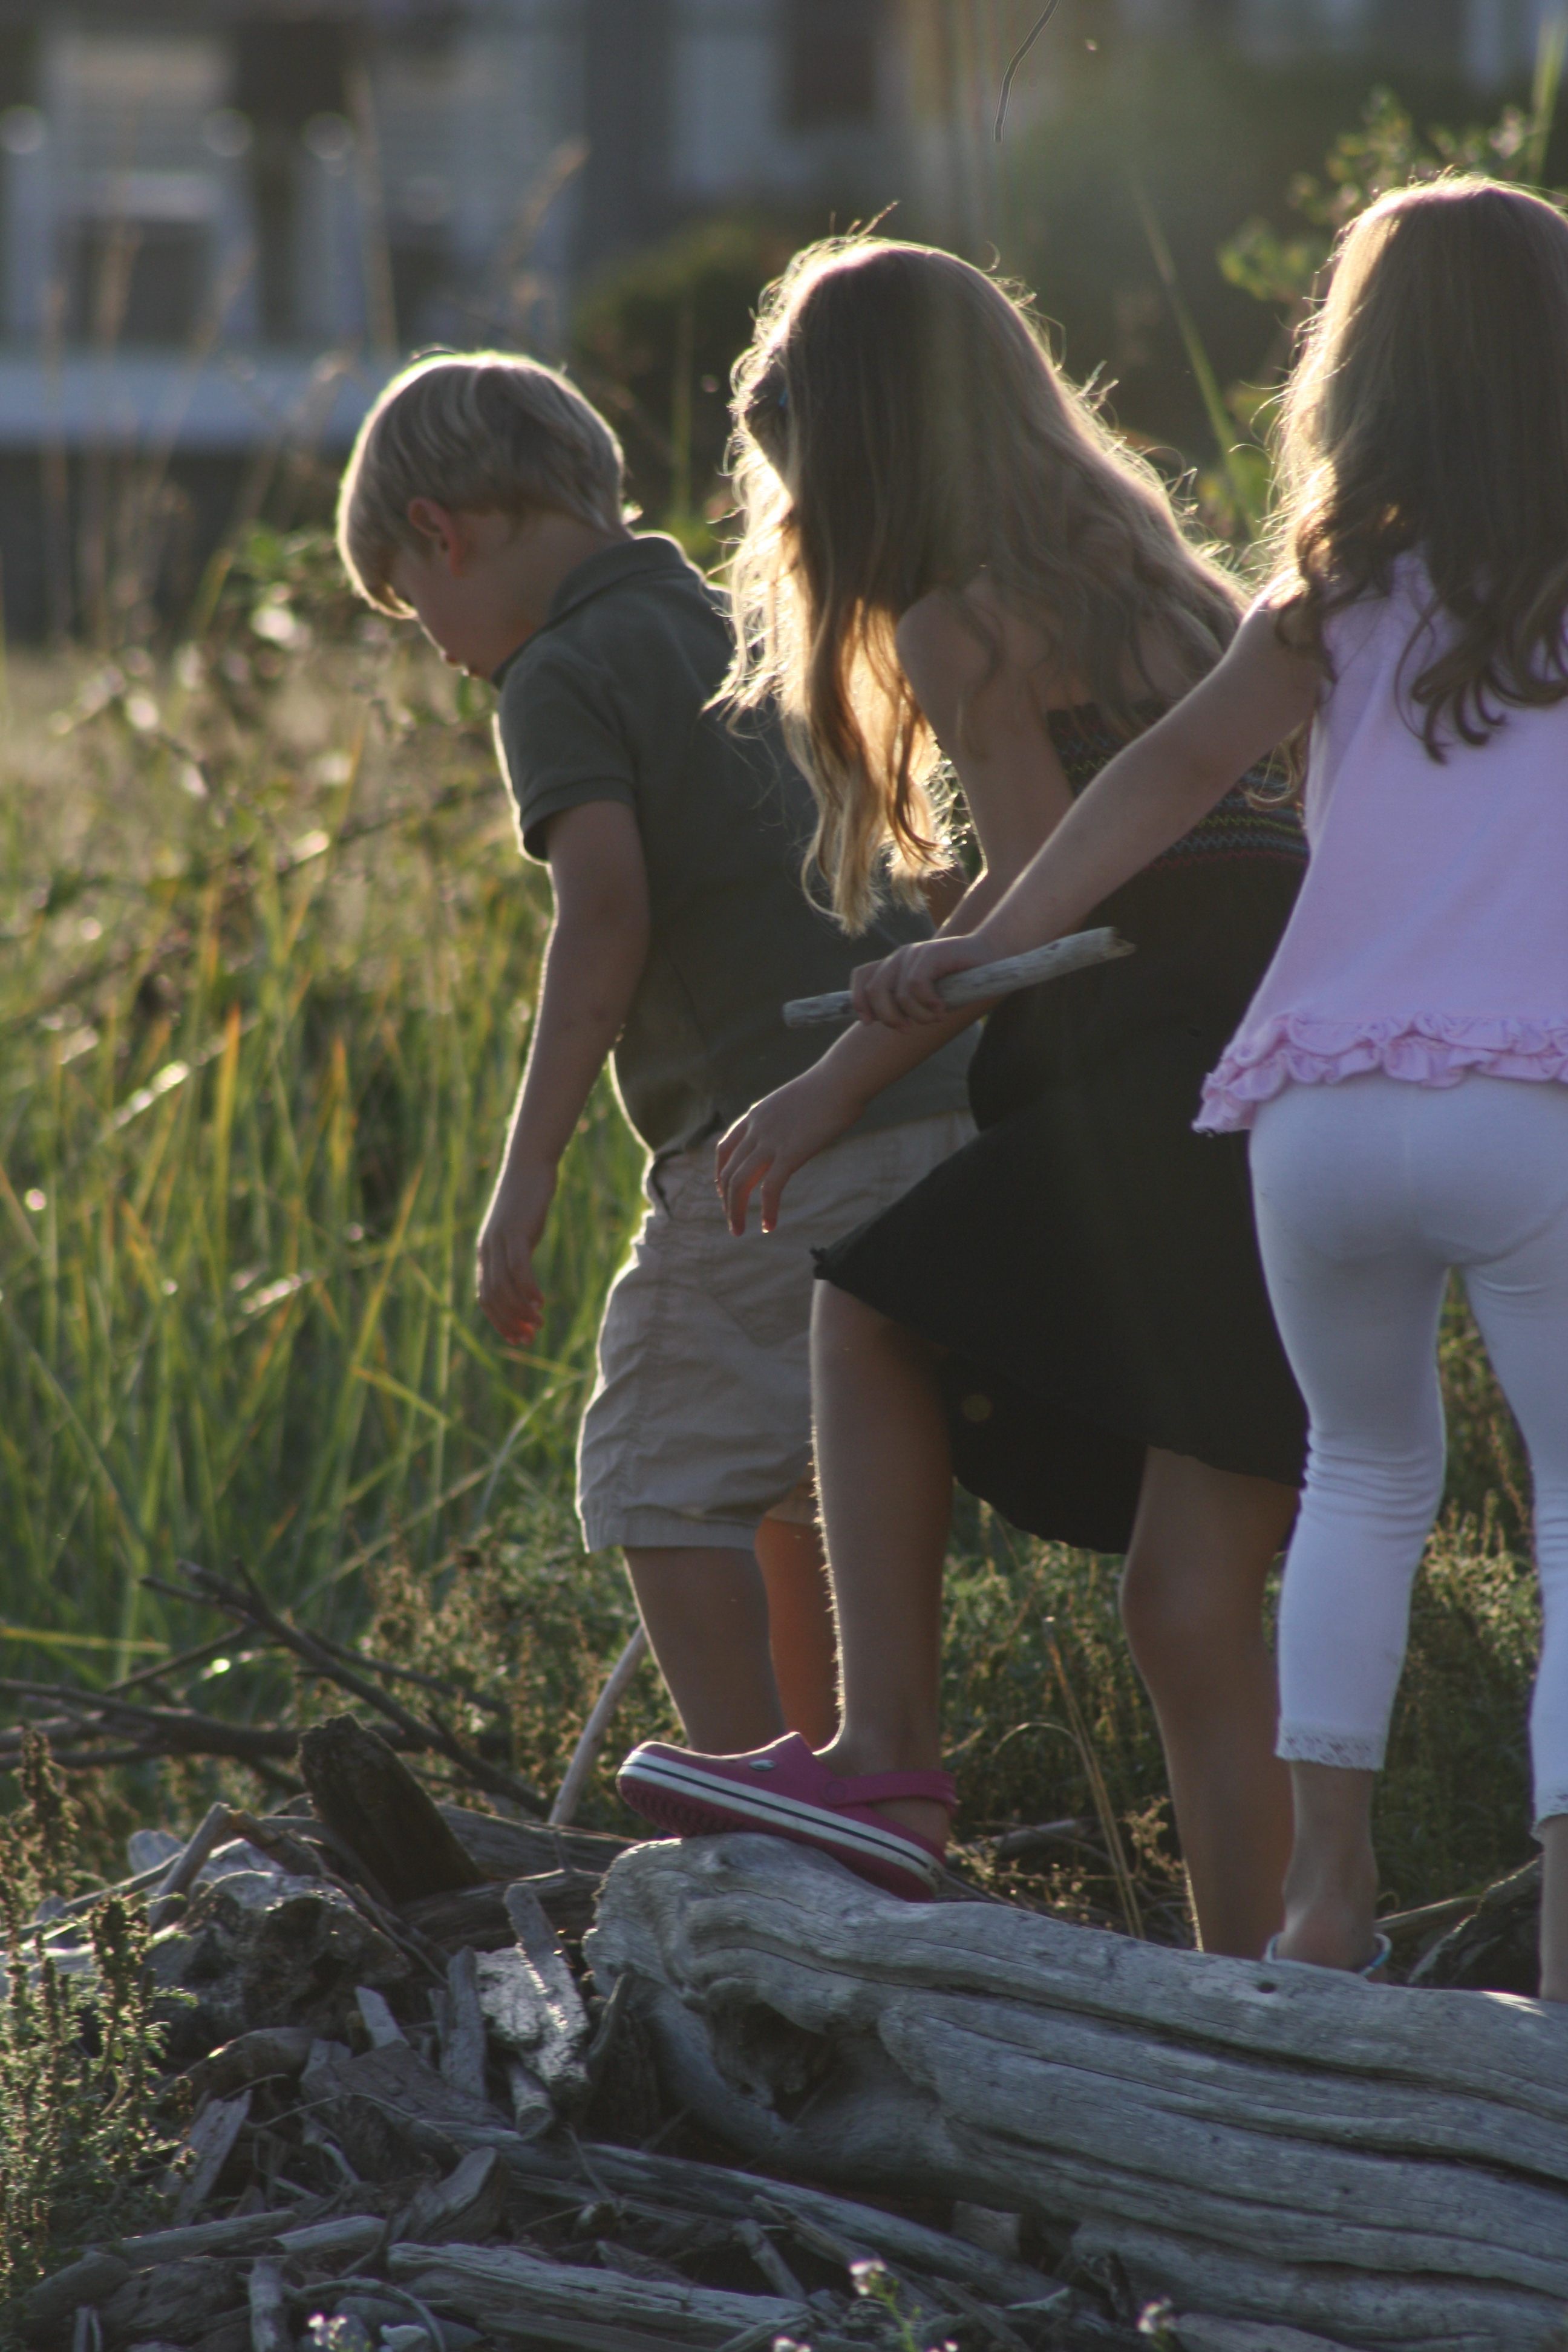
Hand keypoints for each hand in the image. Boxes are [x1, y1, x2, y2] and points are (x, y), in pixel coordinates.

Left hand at [476, 1158, 556, 1343]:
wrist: (527, 1167)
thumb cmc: (526, 1201)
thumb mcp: (519, 1233)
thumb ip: (516, 1256)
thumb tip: (524, 1280)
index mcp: (486, 1253)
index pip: (486, 1298)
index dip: (500, 1322)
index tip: (519, 1338)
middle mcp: (488, 1250)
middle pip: (492, 1297)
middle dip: (509, 1322)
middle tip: (529, 1337)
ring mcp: (500, 1241)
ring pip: (504, 1286)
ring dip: (520, 1310)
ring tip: (539, 1324)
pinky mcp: (516, 1231)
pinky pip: (519, 1267)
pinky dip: (528, 1288)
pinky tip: (541, 1301)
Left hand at [715, 1065, 863, 1234]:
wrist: (842, 1079)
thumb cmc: (830, 1087)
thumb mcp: (796, 1102)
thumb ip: (786, 1120)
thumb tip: (795, 1131)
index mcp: (755, 1115)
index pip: (724, 1149)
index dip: (720, 1174)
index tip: (724, 1192)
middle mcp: (756, 1129)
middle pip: (728, 1172)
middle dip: (727, 1201)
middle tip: (733, 1222)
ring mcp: (770, 1141)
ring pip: (739, 1184)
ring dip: (735, 1211)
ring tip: (738, 1231)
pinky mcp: (790, 1153)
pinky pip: (770, 1189)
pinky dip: (767, 1211)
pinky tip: (769, 1226)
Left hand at [849, 934, 990, 1028]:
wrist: (989, 955)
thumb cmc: (959, 981)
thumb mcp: (927, 998)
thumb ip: (904, 1005)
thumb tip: (882, 1022)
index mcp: (894, 966)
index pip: (862, 977)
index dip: (859, 1002)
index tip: (869, 1023)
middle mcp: (900, 957)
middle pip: (874, 990)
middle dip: (889, 1018)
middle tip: (907, 1029)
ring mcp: (915, 953)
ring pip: (899, 994)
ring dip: (917, 1015)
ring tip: (935, 1017)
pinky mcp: (931, 952)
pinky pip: (916, 985)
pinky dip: (928, 1003)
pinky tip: (942, 1007)